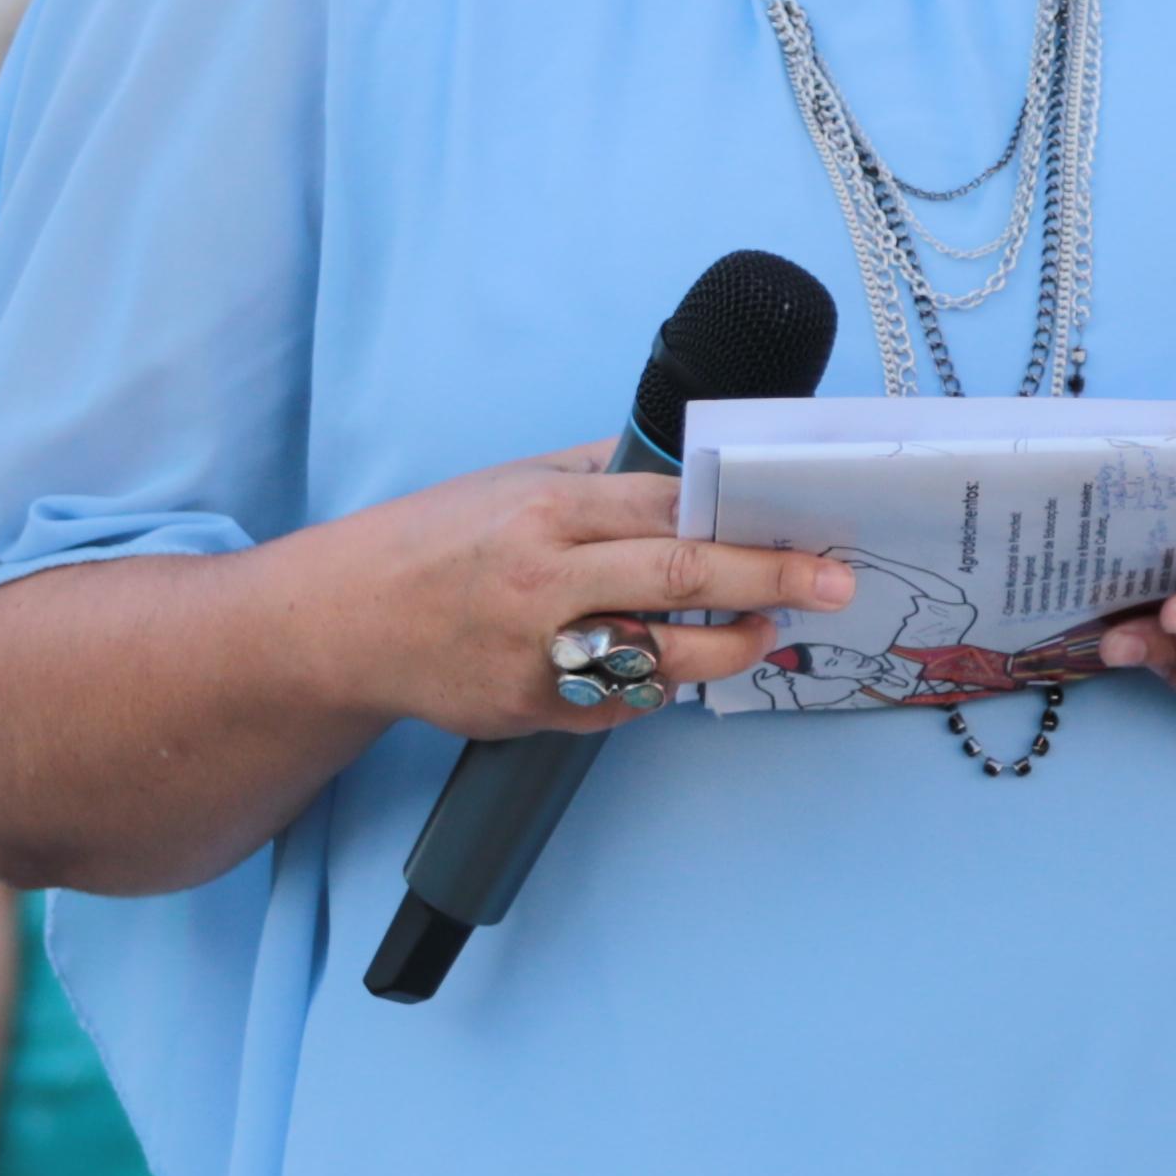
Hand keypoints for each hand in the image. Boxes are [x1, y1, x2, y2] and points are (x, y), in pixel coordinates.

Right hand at [298, 448, 849, 740]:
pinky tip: (682, 660)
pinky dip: (662, 682)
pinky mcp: (530, 710)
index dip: (744, 519)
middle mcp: (542, 581)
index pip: (667, 508)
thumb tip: (694, 466)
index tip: (806, 526)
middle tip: (832, 583)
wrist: (343, 624)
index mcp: (544, 512)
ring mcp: (535, 653)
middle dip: (768, 580)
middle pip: (678, 576)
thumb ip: (602, 475)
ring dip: (729, 646)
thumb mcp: (513, 483)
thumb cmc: (438, 542)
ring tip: (765, 629)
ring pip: (661, 656)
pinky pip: (622, 701)